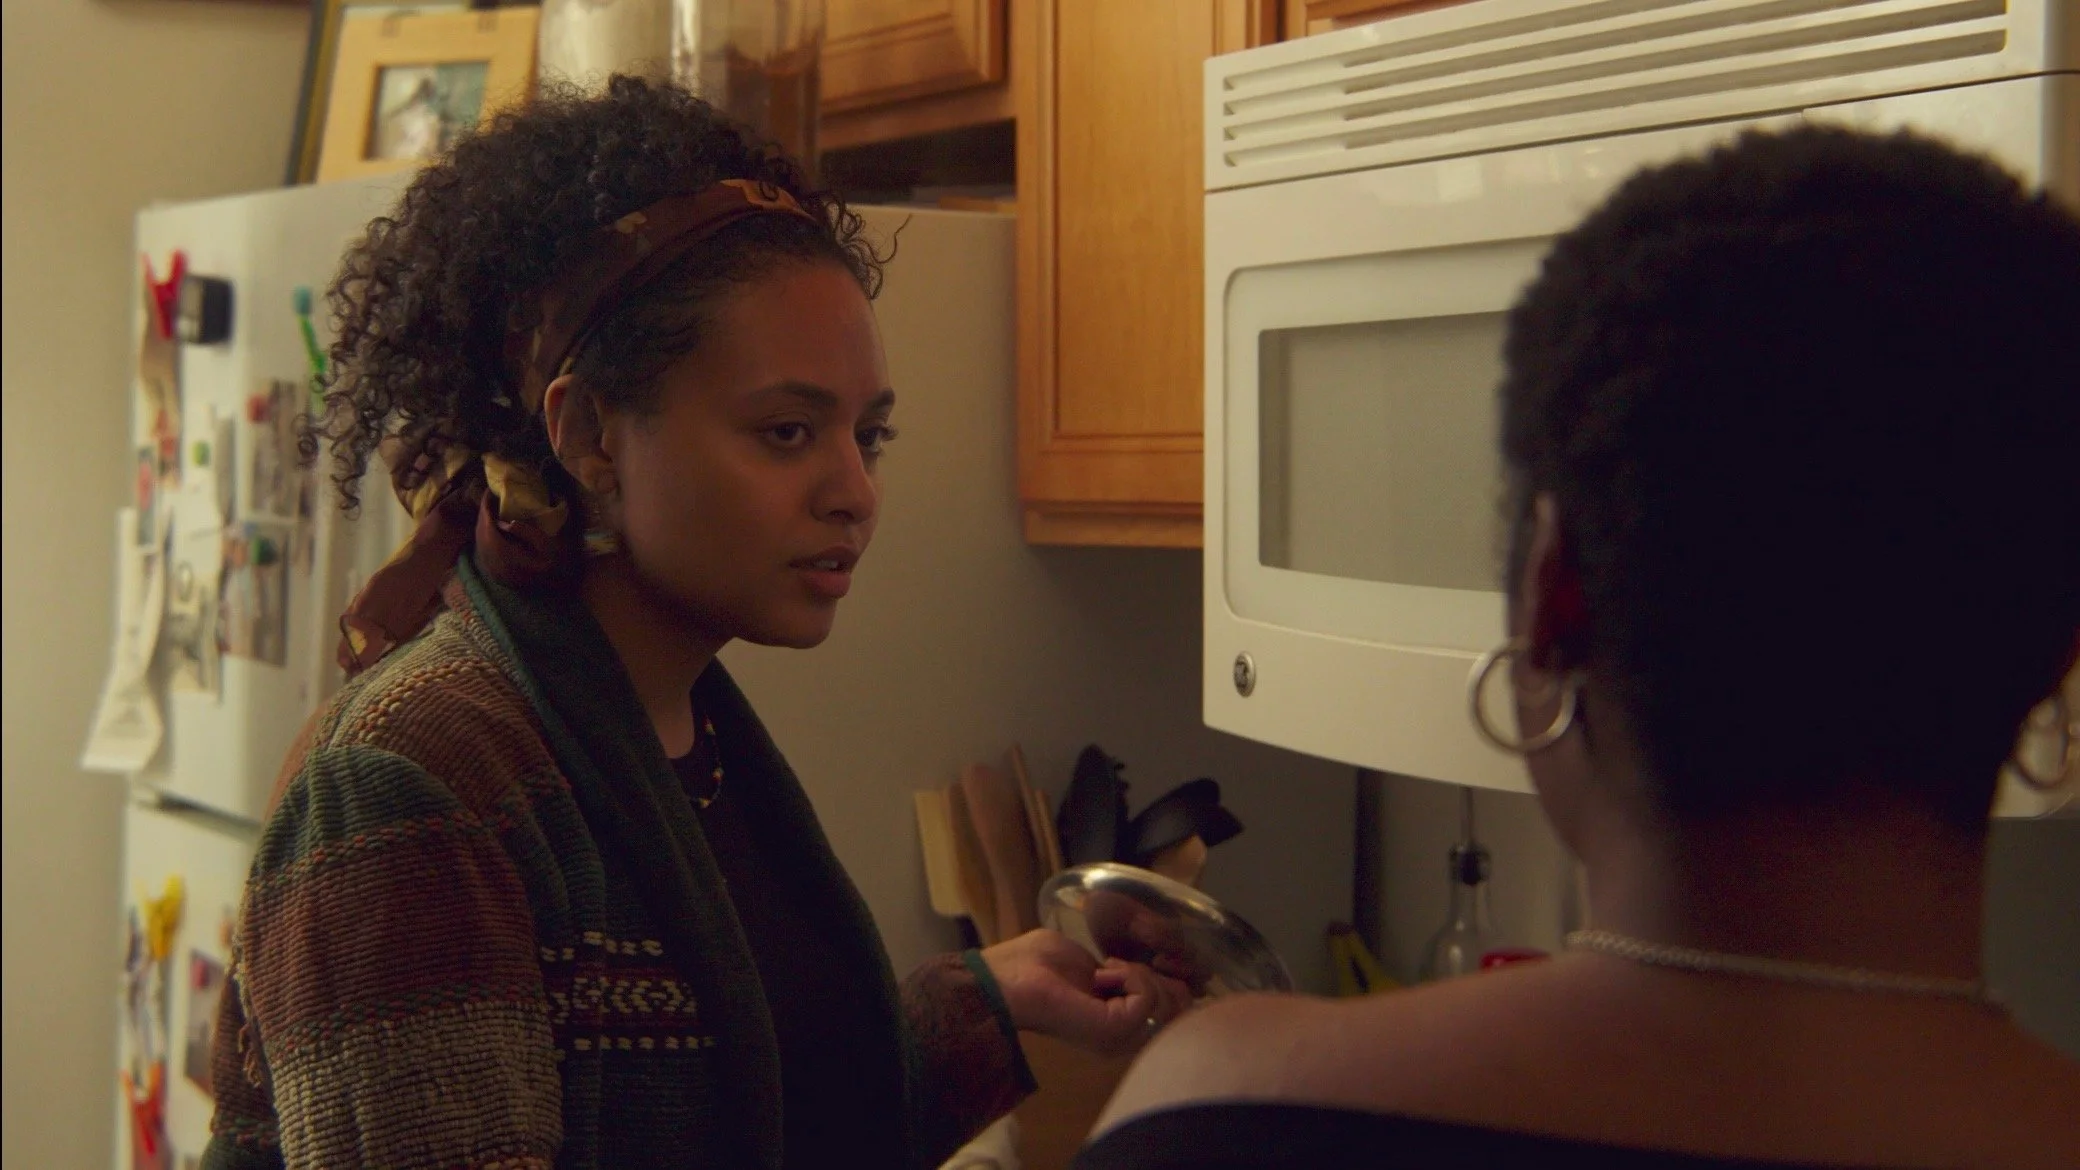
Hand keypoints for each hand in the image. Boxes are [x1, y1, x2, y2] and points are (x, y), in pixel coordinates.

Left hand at [979, 929, 1194, 1057]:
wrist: (1008, 979)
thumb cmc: (1036, 965)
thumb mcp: (1091, 963)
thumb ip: (1123, 972)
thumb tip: (1152, 968)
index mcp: (1117, 1020)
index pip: (1173, 1008)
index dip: (1171, 978)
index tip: (1137, 960)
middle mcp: (1124, 1035)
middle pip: (1180, 1008)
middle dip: (1161, 975)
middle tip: (1117, 966)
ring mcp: (1121, 1036)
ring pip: (1169, 1003)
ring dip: (1141, 973)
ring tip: (1106, 970)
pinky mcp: (1116, 1029)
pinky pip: (1149, 998)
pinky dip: (1132, 976)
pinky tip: (1103, 975)